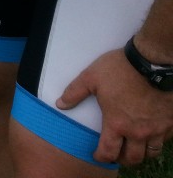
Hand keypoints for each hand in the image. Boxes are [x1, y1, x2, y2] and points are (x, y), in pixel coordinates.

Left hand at [58, 47, 172, 164]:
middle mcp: (139, 131)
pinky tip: (151, 134)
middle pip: (132, 158)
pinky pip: (165, 140)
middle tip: (116, 155)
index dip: (101, 157)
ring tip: (134, 148)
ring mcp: (157, 128)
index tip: (97, 156)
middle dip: (122, 159)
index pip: (108, 151)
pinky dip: (157, 141)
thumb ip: (75, 92)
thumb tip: (60, 104)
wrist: (153, 63)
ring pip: (151, 152)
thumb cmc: (120, 69)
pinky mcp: (170, 122)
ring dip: (142, 154)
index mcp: (117, 123)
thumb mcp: (91, 77)